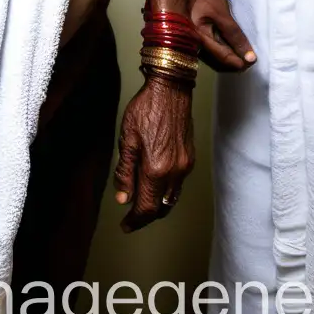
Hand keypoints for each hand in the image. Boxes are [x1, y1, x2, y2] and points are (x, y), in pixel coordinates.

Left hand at [113, 75, 193, 231]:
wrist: (171, 89)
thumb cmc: (146, 110)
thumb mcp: (127, 140)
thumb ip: (125, 172)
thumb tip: (123, 199)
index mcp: (156, 170)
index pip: (146, 208)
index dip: (134, 220)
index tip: (125, 224)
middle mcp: (174, 172)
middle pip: (160, 208)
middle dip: (145, 216)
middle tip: (132, 218)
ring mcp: (185, 166)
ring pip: (171, 198)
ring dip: (157, 205)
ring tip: (142, 203)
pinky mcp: (190, 157)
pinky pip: (178, 184)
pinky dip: (167, 192)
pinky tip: (156, 185)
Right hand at [188, 0, 255, 71]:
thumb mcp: (221, 12)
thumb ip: (234, 35)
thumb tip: (249, 56)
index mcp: (198, 39)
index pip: (224, 59)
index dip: (241, 62)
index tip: (254, 60)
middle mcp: (193, 45)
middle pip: (219, 63)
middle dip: (236, 61)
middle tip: (251, 55)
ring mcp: (193, 43)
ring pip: (215, 59)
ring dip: (229, 56)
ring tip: (243, 49)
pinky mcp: (194, 38)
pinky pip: (210, 51)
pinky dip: (222, 50)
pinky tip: (231, 43)